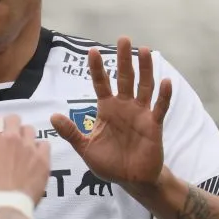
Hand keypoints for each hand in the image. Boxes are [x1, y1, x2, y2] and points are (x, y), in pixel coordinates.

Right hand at [0, 113, 50, 204]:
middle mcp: (10, 138)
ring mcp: (28, 147)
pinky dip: (39, 149)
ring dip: (24, 136)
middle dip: (9, 125)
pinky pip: (45, 144)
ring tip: (22, 148)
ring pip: (29, 129)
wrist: (4, 209)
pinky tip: (34, 158)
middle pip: (13, 118)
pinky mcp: (42, 159)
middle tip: (7, 138)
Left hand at [50, 36, 171, 187]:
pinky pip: (160, 108)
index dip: (97, 68)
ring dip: (145, 69)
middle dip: (123, 59)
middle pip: (125, 78)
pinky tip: (166, 82)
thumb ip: (71, 132)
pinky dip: (163, 96)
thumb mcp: (85, 148)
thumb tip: (52, 116)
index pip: (101, 83)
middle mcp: (124, 107)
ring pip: (144, 87)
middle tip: (123, 39)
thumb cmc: (109, 163)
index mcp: (107, 109)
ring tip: (144, 50)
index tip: (91, 50)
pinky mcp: (154, 125)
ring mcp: (141, 114)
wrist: (131, 180)